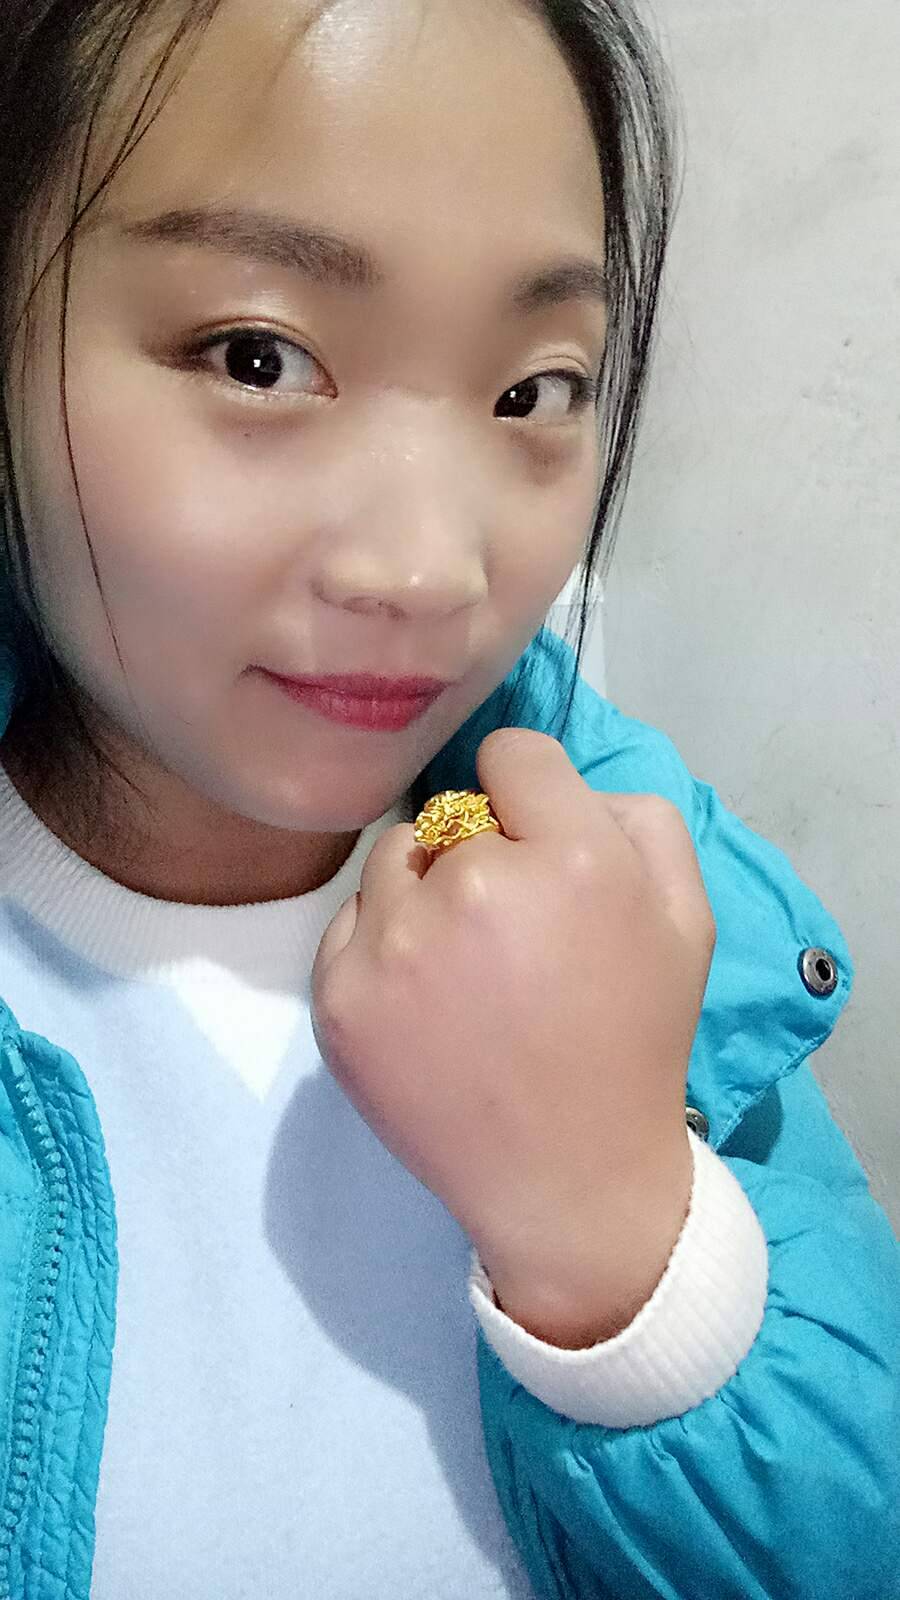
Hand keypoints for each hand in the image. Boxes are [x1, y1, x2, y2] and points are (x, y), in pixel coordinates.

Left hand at [311, 728, 715, 1347]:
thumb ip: (640, 818)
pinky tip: (426, 1006)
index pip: (513, 754)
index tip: (538, 844)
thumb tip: (565, 783)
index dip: (531, 794)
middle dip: (481, 854)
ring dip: (424, 895)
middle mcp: (472, 884)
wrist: (569, 1178)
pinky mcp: (340, 998)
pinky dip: (382, 950)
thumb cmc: (634, 1040)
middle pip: (450, 814)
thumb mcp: (687, 919)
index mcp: (571, 857)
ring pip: (393, 864)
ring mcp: (394, 945)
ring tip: (466, 973)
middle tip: (513, 936)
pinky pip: (350, 925)